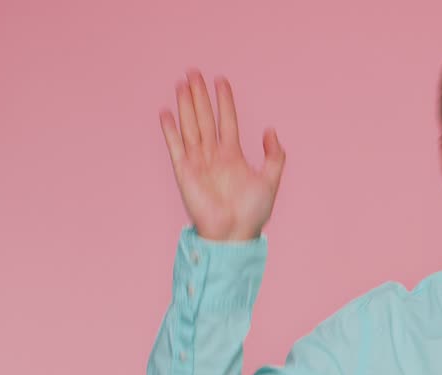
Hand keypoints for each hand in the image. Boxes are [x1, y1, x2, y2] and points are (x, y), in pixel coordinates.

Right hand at [159, 69, 285, 241]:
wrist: (234, 234)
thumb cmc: (253, 213)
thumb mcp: (271, 180)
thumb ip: (274, 155)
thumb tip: (269, 130)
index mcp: (232, 155)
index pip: (226, 120)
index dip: (224, 101)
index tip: (221, 80)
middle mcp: (213, 155)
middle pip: (205, 118)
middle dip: (200, 95)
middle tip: (195, 72)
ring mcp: (198, 162)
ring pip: (191, 126)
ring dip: (185, 105)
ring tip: (182, 83)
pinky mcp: (185, 172)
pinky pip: (176, 146)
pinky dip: (170, 130)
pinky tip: (166, 112)